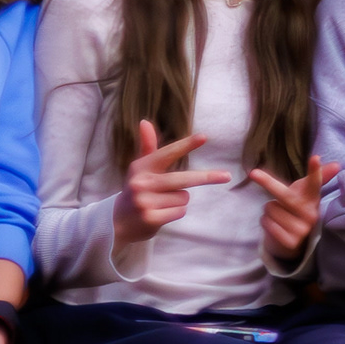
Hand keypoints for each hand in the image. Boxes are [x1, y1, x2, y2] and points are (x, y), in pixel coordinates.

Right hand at [114, 120, 232, 246]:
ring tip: (161, 203)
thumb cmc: (136, 191)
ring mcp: (145, 202)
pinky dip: (176, 213)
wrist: (117, 222)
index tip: (204, 137)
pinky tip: (161, 214)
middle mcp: (141, 183)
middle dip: (207, 177)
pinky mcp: (150, 218)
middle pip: (183, 179)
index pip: (167, 153)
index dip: (185, 145)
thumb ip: (148, 147)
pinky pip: (180, 211)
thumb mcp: (140, 169)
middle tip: (227, 176)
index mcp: (141, 167)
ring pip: (184, 197)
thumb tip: (145, 121)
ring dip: (178, 201)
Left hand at [248, 156, 340, 264]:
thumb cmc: (297, 209)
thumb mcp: (306, 192)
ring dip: (269, 211)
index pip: (315, 183)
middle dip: (268, 182)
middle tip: (253, 173)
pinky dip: (265, 222)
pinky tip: (275, 225)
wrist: (294, 240)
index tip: (315, 158)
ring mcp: (302, 229)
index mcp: (313, 199)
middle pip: (285, 195)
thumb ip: (318, 178)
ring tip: (278, 216)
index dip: (315, 171)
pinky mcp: (291, 241)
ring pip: (270, 208)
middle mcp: (310, 214)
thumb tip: (337, 164)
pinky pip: (267, 222)